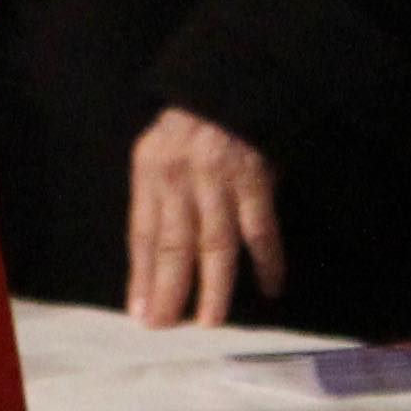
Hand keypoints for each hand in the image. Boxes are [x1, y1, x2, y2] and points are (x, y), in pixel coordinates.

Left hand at [125, 106, 285, 327]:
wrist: (232, 83)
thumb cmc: (192, 123)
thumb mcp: (159, 151)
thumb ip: (158, 196)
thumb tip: (153, 257)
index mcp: (150, 171)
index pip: (142, 233)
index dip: (141, 276)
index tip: (140, 312)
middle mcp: (179, 178)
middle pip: (173, 245)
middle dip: (169, 290)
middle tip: (166, 327)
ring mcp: (218, 180)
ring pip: (214, 244)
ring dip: (213, 286)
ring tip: (210, 322)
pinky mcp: (255, 179)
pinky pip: (260, 230)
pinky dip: (267, 261)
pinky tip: (270, 288)